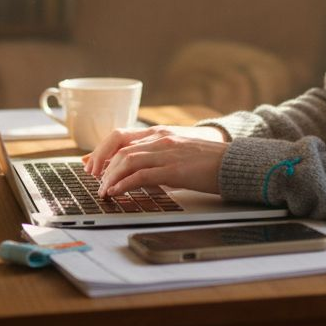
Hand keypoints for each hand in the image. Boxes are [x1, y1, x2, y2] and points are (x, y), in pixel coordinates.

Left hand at [82, 125, 227, 196]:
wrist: (234, 162)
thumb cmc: (208, 160)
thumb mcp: (178, 153)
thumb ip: (157, 157)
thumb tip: (137, 173)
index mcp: (160, 133)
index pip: (121, 137)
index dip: (101, 151)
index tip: (91, 166)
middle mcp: (160, 139)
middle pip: (119, 148)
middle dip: (101, 166)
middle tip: (95, 183)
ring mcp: (166, 152)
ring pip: (126, 160)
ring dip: (110, 177)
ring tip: (104, 191)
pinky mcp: (174, 168)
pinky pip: (141, 175)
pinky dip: (124, 184)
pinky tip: (117, 192)